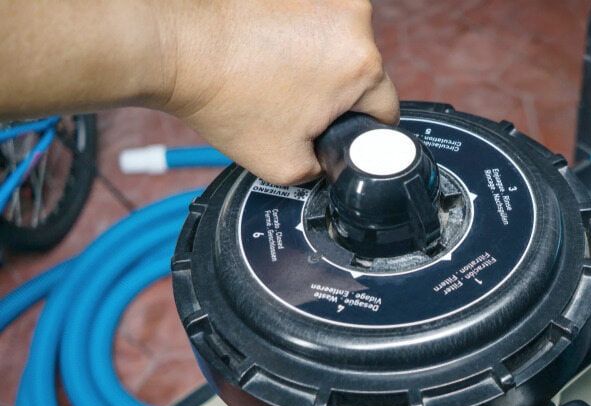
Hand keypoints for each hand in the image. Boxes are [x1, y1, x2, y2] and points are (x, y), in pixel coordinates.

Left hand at [159, 0, 397, 184]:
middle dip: (337, 93)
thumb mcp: (285, 167)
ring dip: (319, 61)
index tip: (336, 131)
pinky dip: (298, 35)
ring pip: (340, 45)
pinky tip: (269, 50)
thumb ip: (324, 171)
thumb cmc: (223, 96)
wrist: (175, 47)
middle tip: (295, 105)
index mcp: (362, 66)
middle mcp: (354, 20)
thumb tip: (331, 165)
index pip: (386, 110)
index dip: (362, 131)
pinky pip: (314, 20)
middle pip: (363, 74)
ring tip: (277, 75)